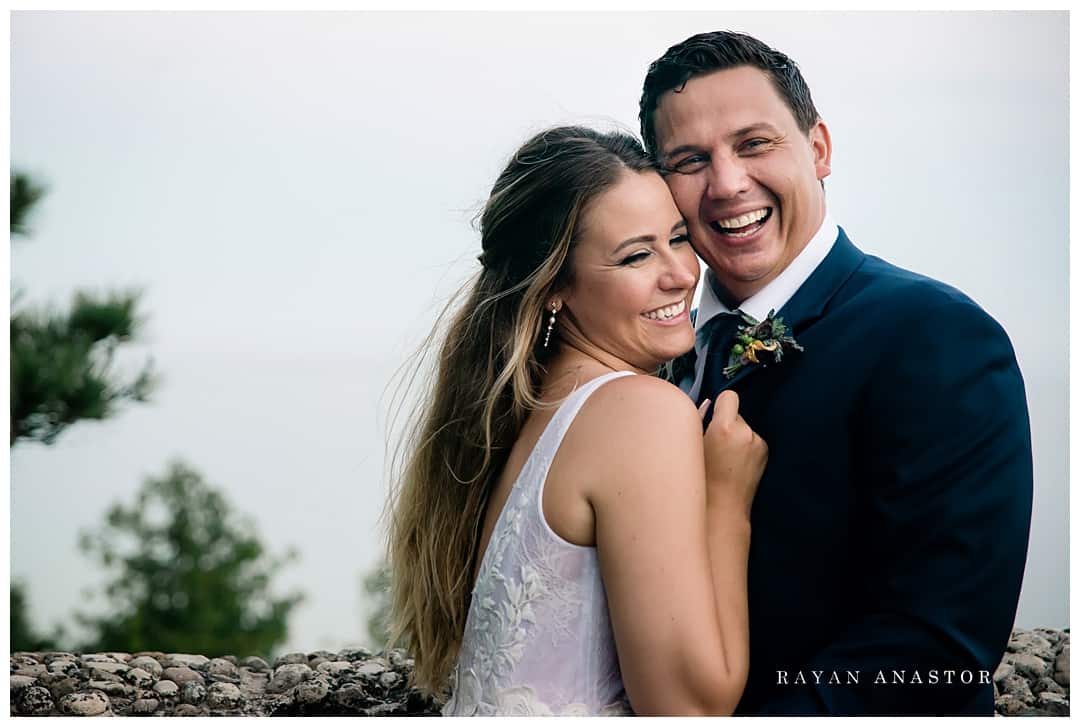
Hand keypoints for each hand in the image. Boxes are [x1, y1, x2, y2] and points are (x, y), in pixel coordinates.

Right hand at [699, 391, 767, 516]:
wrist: (722, 507)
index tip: (714, 413)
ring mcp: (758, 444)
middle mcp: (746, 433)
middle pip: (735, 414)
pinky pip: (751, 440)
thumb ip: (700, 422)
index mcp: (725, 429)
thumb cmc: (702, 480)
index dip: (720, 403)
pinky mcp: (764, 453)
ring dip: (736, 436)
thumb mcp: (693, 446)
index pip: (729, 397)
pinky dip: (744, 447)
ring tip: (724, 458)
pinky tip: (735, 464)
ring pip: (744, 428)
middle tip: (714, 443)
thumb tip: (707, 406)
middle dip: (726, 423)